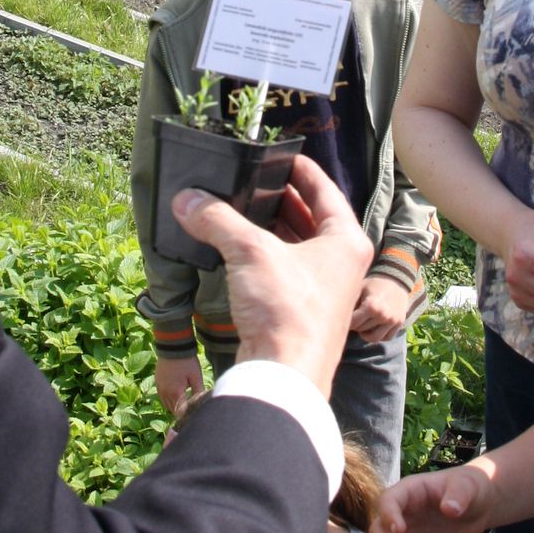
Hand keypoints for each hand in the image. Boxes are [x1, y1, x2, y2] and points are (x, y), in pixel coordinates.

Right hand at [154, 353, 205, 416]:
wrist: (173, 347)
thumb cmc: (187, 361)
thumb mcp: (196, 377)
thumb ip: (198, 392)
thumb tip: (203, 403)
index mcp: (176, 392)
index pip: (180, 412)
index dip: (187, 415)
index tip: (194, 416)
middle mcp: (165, 393)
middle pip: (173, 410)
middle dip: (182, 412)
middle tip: (191, 411)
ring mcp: (160, 388)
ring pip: (167, 405)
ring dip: (175, 406)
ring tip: (185, 404)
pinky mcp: (157, 383)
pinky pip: (162, 397)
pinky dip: (169, 400)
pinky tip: (177, 395)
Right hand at [172, 155, 370, 398]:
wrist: (284, 377)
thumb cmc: (286, 309)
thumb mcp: (250, 252)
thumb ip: (218, 220)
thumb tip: (187, 200)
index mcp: (346, 241)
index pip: (326, 190)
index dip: (301, 169)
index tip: (280, 155)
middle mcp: (341, 264)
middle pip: (310, 219)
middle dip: (279, 200)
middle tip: (251, 182)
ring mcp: (323, 291)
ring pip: (295, 247)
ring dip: (268, 229)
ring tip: (238, 209)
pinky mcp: (300, 313)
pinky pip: (282, 272)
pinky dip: (261, 257)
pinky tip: (235, 250)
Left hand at [348, 274, 411, 342]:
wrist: (395, 279)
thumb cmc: (372, 284)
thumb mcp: (358, 289)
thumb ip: (348, 303)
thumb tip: (334, 316)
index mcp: (371, 306)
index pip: (353, 323)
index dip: (346, 320)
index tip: (344, 315)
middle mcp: (383, 315)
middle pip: (361, 330)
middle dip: (356, 324)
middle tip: (355, 315)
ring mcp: (393, 320)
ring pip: (373, 338)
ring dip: (366, 333)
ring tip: (363, 323)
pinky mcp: (400, 323)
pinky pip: (386, 338)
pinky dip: (379, 335)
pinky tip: (374, 326)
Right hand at [370, 461, 495, 532]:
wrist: (477, 507)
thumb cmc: (468, 488)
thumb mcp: (467, 486)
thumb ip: (459, 495)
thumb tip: (450, 509)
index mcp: (408, 493)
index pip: (388, 501)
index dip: (388, 515)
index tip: (399, 530)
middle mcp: (401, 516)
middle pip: (378, 531)